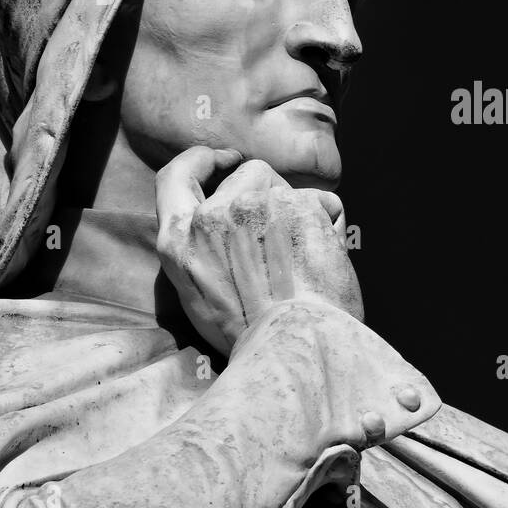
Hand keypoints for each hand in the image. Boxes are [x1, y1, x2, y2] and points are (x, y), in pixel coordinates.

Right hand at [155, 146, 363, 355]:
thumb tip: (219, 223)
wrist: (294, 347)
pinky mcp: (299, 204)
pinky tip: (326, 258)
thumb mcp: (197, 295)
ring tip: (304, 258)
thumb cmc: (253, 334)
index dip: (201, 160)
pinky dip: (330, 224)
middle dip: (270, 195)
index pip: (177, 175)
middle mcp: (212, 215)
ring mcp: (255, 204)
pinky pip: (324, 201)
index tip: (222, 160)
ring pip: (287, 187)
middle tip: (284, 240)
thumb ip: (199, 250)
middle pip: (247, 175)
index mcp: (179, 239)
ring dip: (300, 210)